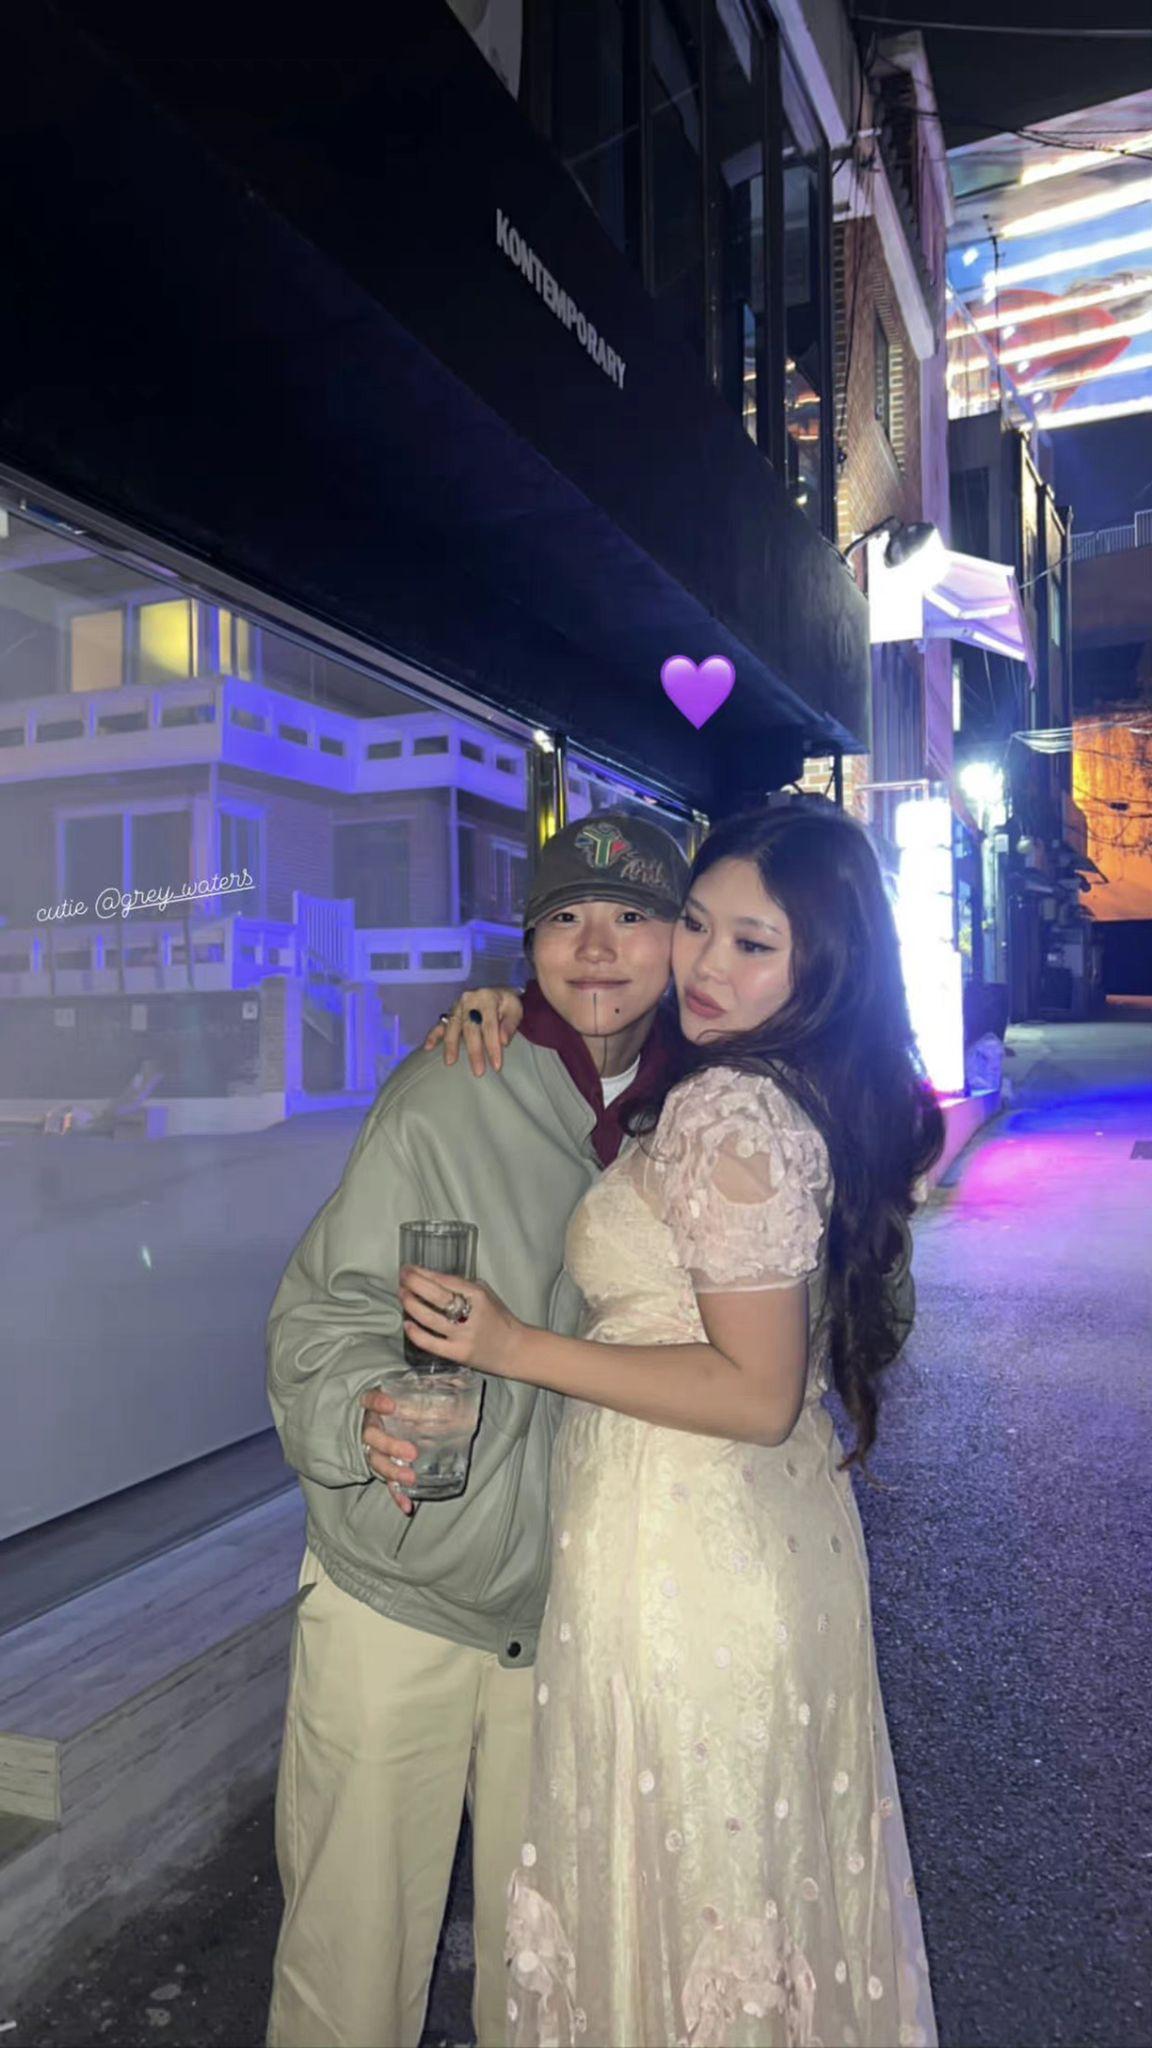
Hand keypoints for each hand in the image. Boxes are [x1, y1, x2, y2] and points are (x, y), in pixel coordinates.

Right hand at [360, 1389, 419, 1514]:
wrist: (376, 1419)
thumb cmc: (397, 1404)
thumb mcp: (405, 1391)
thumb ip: (426, 1386)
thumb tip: (461, 1376)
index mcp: (374, 1407)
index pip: (369, 1400)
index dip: (377, 1403)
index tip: (390, 1405)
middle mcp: (370, 1428)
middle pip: (373, 1438)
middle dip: (391, 1446)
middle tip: (411, 1453)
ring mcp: (373, 1449)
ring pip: (377, 1461)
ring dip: (393, 1471)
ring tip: (411, 1479)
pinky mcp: (382, 1467)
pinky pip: (386, 1483)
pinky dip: (396, 1495)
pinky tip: (407, 1506)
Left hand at [398, 1266, 527, 1378]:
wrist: (515, 1350)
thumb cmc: (500, 1320)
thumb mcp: (487, 1295)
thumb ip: (464, 1287)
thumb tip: (435, 1280)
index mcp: (479, 1296)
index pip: (446, 1280)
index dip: (424, 1273)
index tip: (410, 1268)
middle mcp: (471, 1314)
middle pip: (436, 1295)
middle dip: (414, 1283)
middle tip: (402, 1277)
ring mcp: (463, 1335)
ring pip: (429, 1318)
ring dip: (412, 1304)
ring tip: (402, 1295)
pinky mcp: (458, 1354)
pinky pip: (431, 1343)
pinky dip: (416, 1333)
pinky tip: (407, 1323)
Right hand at [422, 987, 523, 1075]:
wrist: (498, 993)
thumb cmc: (507, 1004)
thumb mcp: (515, 1009)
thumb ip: (510, 1024)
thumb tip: (503, 1041)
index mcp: (487, 998)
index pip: (490, 1026)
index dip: (493, 1046)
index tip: (496, 1066)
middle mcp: (469, 1000)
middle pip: (470, 1028)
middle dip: (474, 1051)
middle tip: (478, 1071)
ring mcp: (457, 1006)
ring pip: (453, 1026)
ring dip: (451, 1045)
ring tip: (450, 1062)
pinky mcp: (449, 1012)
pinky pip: (440, 1024)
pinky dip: (433, 1035)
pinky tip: (428, 1047)